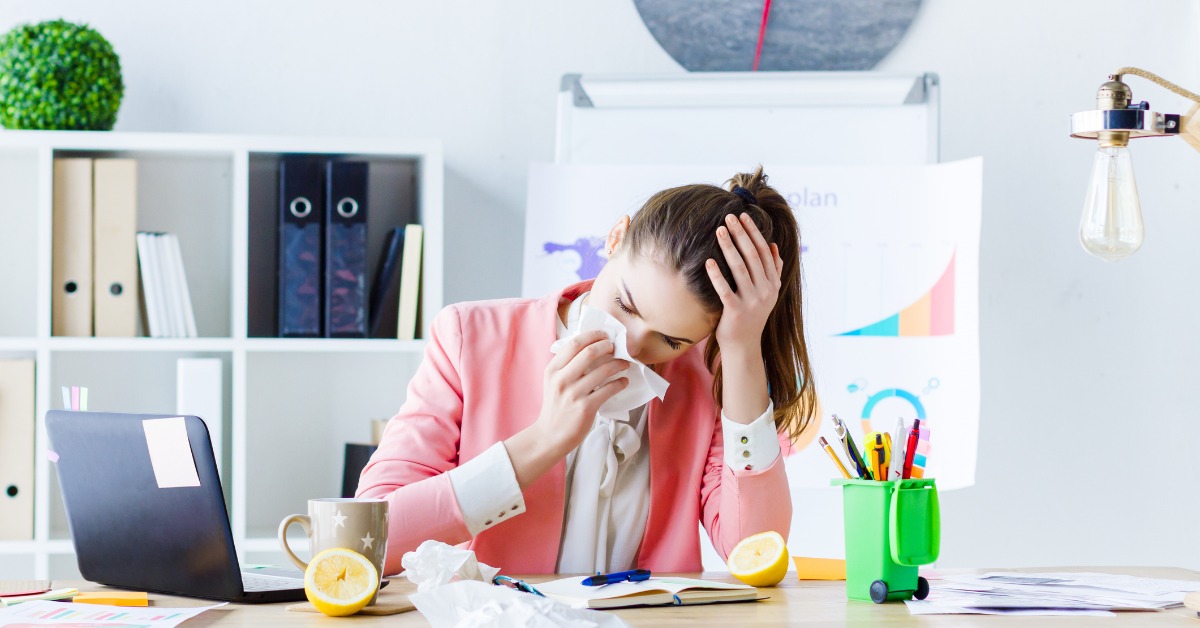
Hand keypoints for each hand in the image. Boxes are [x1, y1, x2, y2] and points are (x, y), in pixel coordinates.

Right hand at [534, 330, 629, 454]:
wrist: (551, 435)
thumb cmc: (556, 407)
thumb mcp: (553, 382)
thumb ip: (566, 365)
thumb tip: (590, 347)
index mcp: (553, 370)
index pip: (574, 344)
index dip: (592, 336)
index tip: (604, 335)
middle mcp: (562, 379)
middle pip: (589, 353)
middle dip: (607, 346)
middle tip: (615, 347)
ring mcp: (574, 394)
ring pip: (603, 370)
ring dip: (618, 364)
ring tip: (624, 364)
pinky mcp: (586, 407)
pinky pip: (609, 389)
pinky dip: (620, 383)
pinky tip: (623, 381)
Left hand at [706, 213, 782, 351]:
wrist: (744, 346)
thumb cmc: (751, 316)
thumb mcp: (767, 293)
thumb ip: (772, 270)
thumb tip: (773, 246)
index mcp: (773, 283)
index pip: (764, 251)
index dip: (754, 232)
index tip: (743, 216)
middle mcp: (765, 291)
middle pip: (752, 255)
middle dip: (740, 233)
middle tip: (728, 217)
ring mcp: (752, 301)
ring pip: (739, 268)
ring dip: (728, 247)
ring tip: (718, 231)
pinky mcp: (736, 312)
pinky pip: (724, 289)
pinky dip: (717, 275)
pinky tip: (708, 261)